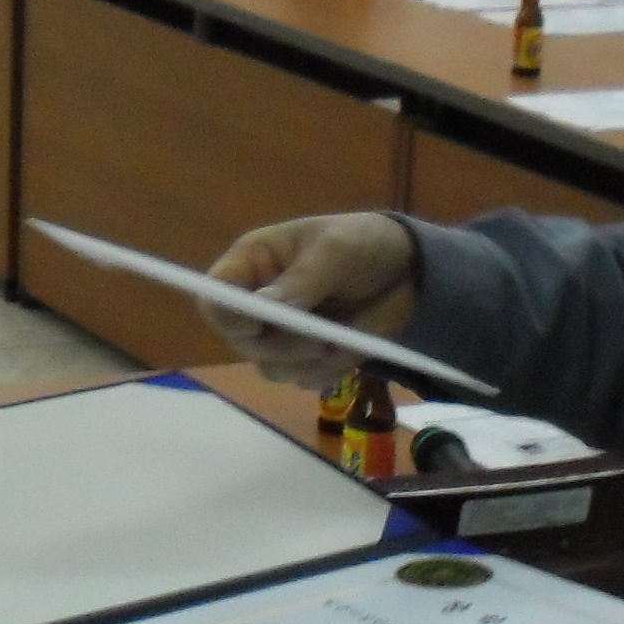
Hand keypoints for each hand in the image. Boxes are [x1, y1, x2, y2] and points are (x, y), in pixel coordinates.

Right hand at [205, 213, 419, 380]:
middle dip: (281, 345)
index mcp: (253, 264)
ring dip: (307, 363)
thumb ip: (301, 280)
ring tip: (342, 339)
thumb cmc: (364, 243)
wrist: (409, 270)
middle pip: (240, 341)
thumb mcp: (336, 250)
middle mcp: (257, 301)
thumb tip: (265, 309)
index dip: (228, 315)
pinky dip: (329, 372)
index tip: (258, 326)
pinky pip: (304, 380)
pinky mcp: (306, 358)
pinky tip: (351, 348)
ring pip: (270, 368)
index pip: (215, 296)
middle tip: (321, 342)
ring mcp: (281, 334)